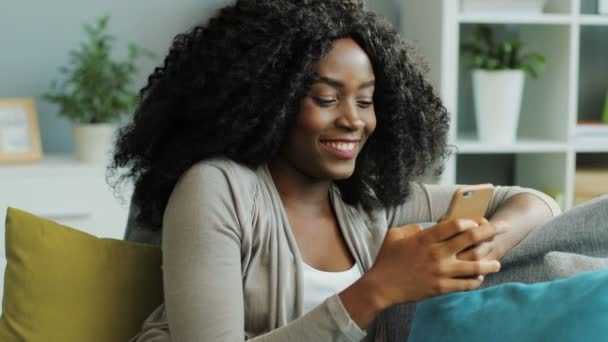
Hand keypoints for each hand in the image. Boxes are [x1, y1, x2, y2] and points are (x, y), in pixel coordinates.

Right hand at [364, 219, 502, 307]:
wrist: (382, 286)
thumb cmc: (387, 259)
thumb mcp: (396, 235)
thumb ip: (413, 228)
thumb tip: (426, 227)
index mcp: (425, 238)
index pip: (455, 225)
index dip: (469, 220)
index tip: (478, 220)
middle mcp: (437, 254)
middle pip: (471, 240)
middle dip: (491, 231)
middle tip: (503, 228)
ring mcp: (440, 272)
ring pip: (474, 265)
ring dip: (489, 263)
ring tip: (497, 263)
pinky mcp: (441, 287)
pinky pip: (465, 284)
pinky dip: (475, 281)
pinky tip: (479, 278)